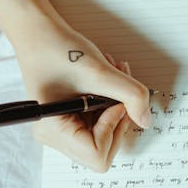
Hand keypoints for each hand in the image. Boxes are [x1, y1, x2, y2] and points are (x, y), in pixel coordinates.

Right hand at [0, 0, 152, 171]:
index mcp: (53, 131)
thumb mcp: (100, 72)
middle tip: (120, 87)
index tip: (115, 102)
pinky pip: (99, 121)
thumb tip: (146, 120)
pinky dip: (110, 101)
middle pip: (103, 149)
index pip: (97, 156)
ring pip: (104, 134)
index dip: (113, 130)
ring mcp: (62, 129)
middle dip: (118, 117)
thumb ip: (130, 96)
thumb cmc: (58, 48)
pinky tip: (107, 77)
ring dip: (117, 105)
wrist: (41, 31)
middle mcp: (54, 136)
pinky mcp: (69, 118)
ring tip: (112, 75)